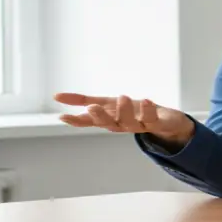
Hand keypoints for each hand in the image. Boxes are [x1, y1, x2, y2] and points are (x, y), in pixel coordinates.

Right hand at [54, 92, 195, 147]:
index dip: (76, 120)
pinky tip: (146, 100)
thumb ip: (82, 100)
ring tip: (122, 97)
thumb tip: (56, 97)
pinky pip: (152, 119)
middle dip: (101, 116)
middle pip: (109, 124)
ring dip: (125, 111)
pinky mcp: (156, 123)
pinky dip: (149, 111)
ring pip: (130, 123)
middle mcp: (121, 125)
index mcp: (108, 120)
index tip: (62, 116)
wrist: (166, 121)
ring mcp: (139, 125)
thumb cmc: (132, 112)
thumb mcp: (106, 103)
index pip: (90, 122)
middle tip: (92, 107)